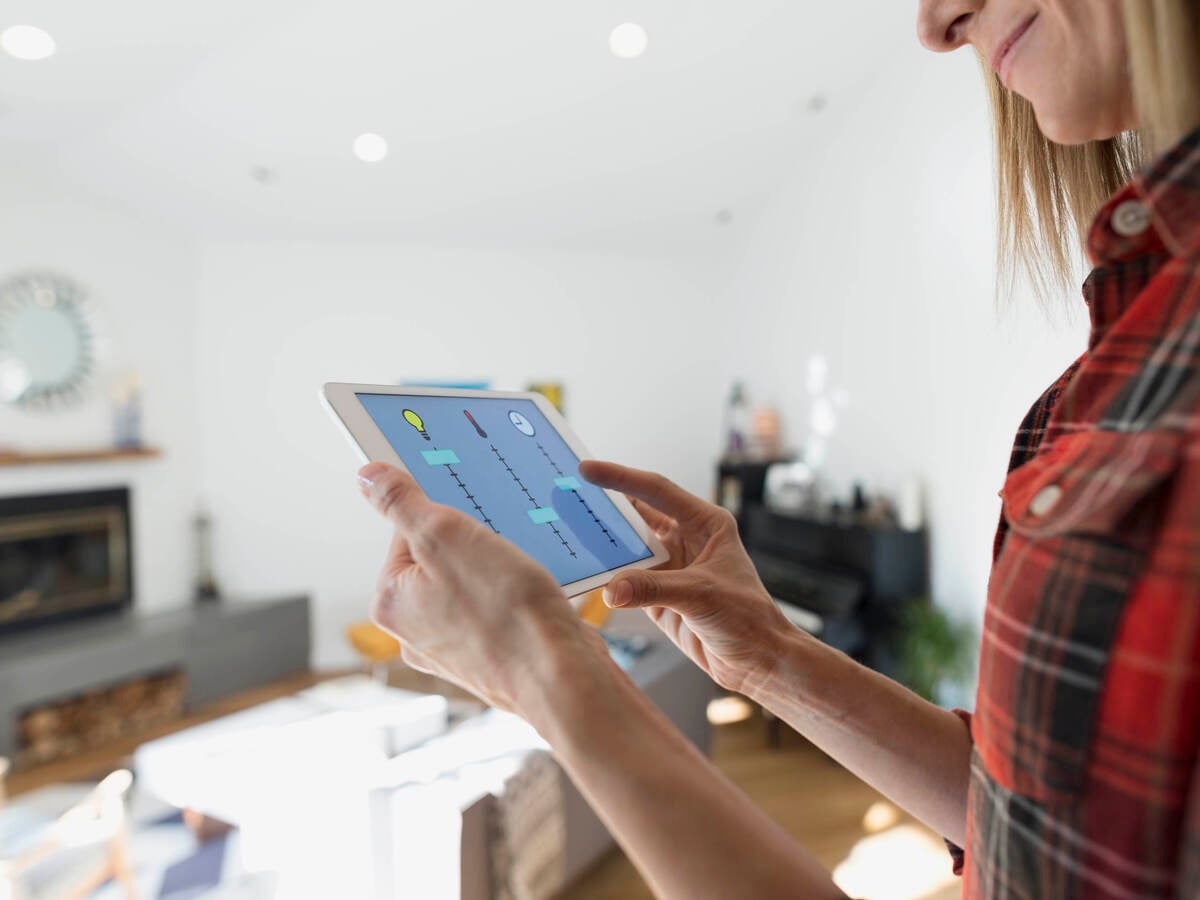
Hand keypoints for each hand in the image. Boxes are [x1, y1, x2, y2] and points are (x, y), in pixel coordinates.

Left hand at [357, 462, 608, 713]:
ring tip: (522, 571)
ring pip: (473, 583)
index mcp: (392, 602)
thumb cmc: (506, 612)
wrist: (562, 677)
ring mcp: (454, 648)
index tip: (472, 516)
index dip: (445, 515)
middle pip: (440, 557)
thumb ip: (401, 503)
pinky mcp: (491, 656)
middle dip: (474, 541)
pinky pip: (498, 608)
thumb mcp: (445, 536)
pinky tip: (535, 594)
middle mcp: (414, 630)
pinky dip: (515, 596)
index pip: (406, 531)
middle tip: (502, 542)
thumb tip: (367, 476)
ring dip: (499, 567)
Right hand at [579, 461, 796, 697]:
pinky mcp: (657, 594)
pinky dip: (605, 577)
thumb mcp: (700, 596)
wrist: (756, 661)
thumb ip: (653, 588)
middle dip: (604, 507)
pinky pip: (625, 579)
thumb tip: (610, 588)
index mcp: (705, 523)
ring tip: (566, 530)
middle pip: (636, 516)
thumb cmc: (747, 618)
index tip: (587, 469)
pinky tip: (583, 572)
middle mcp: (686, 539)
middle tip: (567, 495)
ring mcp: (670, 567)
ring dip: (602, 543)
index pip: (656, 491)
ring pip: (628, 547)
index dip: (621, 477)